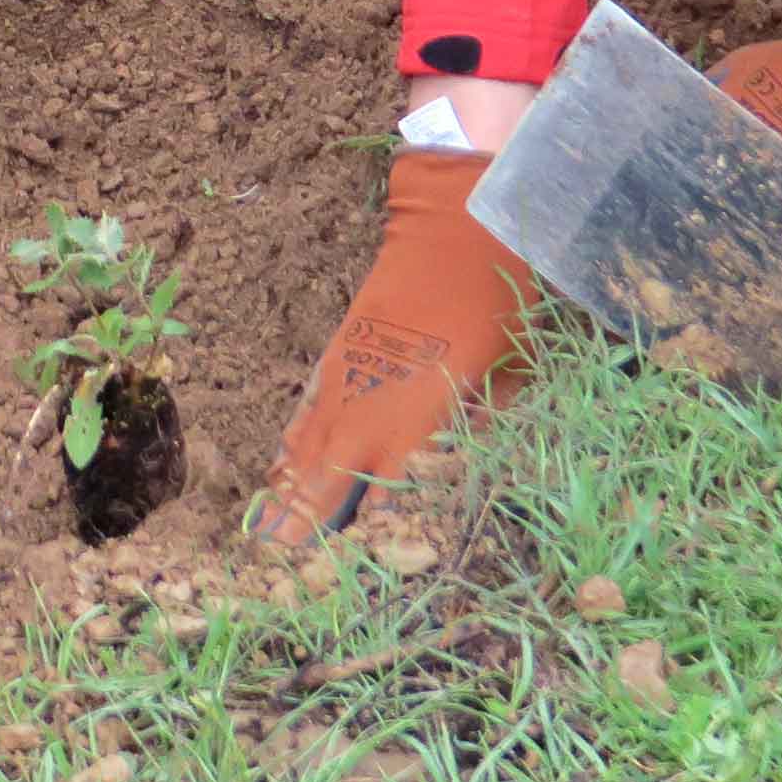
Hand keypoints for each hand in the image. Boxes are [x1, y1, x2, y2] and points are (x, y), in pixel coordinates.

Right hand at [252, 149, 535, 543]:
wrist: (463, 212)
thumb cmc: (503, 290)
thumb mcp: (516, 365)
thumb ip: (488, 420)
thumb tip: (467, 463)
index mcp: (430, 403)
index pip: (393, 479)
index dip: (370, 525)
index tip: (348, 569)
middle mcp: (382, 389)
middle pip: (337, 462)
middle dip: (307, 513)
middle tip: (277, 562)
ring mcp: (357, 363)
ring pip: (315, 433)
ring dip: (290, 480)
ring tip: (265, 526)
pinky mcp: (347, 339)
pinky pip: (314, 397)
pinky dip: (295, 432)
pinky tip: (280, 458)